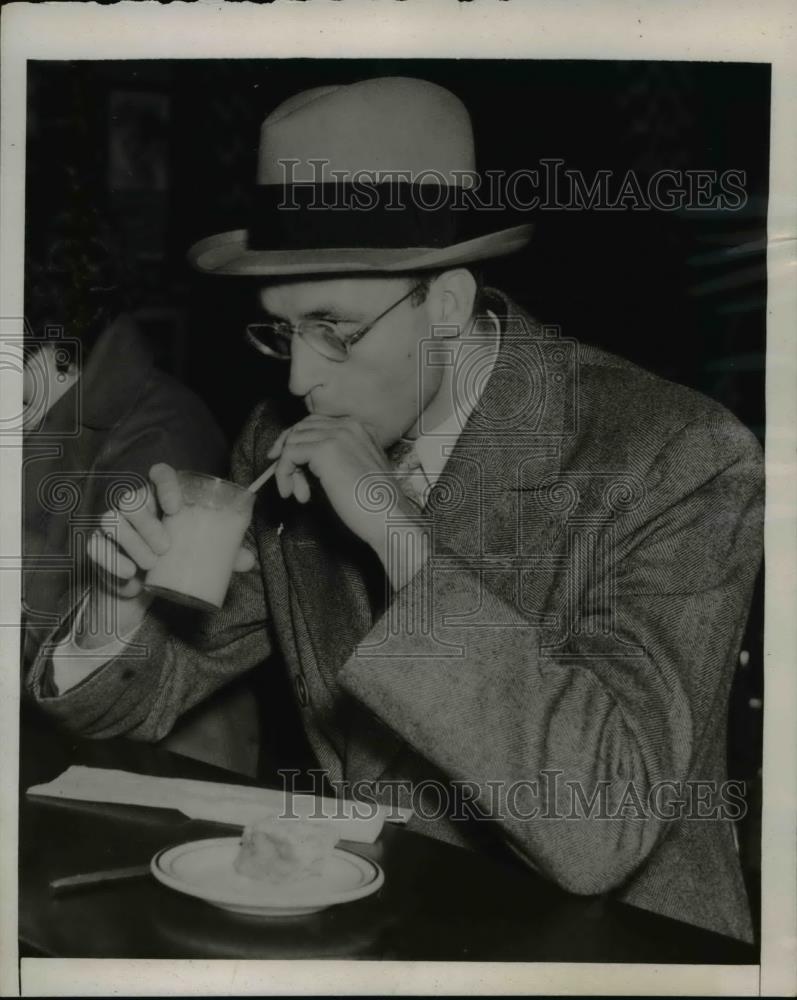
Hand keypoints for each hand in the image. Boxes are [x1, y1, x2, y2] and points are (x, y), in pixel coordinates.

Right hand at [88, 463, 254, 599]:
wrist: (141, 590)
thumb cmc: (173, 561)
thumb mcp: (200, 556)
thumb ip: (223, 554)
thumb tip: (248, 560)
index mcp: (160, 499)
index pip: (159, 474)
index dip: (165, 482)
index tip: (177, 507)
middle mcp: (134, 507)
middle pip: (131, 499)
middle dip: (148, 523)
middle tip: (166, 547)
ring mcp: (112, 526)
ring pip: (112, 521)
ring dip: (133, 543)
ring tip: (151, 565)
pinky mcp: (97, 547)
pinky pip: (96, 546)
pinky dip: (111, 560)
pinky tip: (128, 574)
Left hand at [266, 416, 422, 556]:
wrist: (389, 518)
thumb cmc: (376, 505)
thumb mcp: (354, 472)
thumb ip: (332, 461)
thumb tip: (302, 463)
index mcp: (359, 429)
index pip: (316, 424)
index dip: (297, 442)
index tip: (285, 461)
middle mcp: (348, 426)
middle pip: (301, 428)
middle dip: (287, 451)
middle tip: (284, 477)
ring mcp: (337, 435)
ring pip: (293, 441)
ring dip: (288, 469)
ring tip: (298, 494)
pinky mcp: (324, 450)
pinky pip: (290, 455)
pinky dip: (285, 474)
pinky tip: (295, 494)